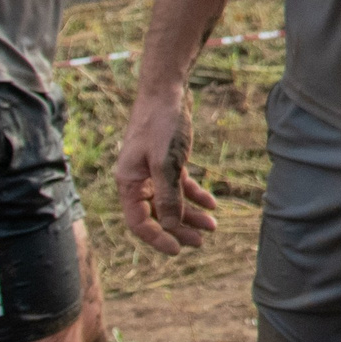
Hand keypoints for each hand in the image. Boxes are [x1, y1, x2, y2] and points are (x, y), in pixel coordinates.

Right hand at [114, 89, 218, 253]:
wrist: (167, 92)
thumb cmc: (161, 124)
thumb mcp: (166, 162)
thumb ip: (167, 195)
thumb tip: (170, 226)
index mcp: (128, 183)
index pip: (139, 222)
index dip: (158, 238)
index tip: (179, 250)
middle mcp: (138, 180)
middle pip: (156, 215)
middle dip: (178, 230)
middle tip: (201, 243)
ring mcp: (152, 171)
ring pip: (170, 202)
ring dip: (190, 215)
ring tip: (212, 227)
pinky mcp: (167, 161)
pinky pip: (180, 186)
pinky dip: (195, 195)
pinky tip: (212, 205)